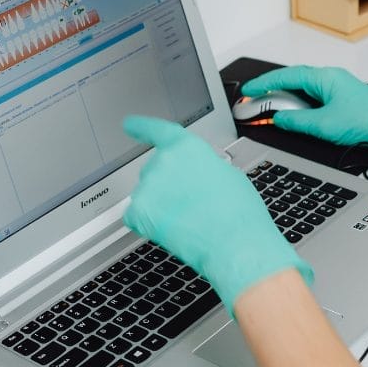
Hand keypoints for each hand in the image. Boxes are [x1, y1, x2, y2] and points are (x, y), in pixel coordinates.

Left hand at [122, 116, 311, 313]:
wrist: (233, 242)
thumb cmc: (238, 212)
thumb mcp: (227, 174)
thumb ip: (202, 166)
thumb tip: (195, 174)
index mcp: (186, 147)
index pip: (157, 130)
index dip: (141, 127)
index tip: (129, 124)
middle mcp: (163, 161)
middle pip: (155, 171)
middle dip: (167, 186)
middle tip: (192, 204)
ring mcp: (148, 186)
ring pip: (147, 196)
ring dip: (160, 206)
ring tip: (189, 220)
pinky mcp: (138, 211)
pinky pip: (136, 216)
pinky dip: (148, 224)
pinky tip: (172, 229)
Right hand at [242, 66, 367, 168]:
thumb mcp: (324, 125)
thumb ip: (297, 122)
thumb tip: (279, 120)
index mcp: (324, 78)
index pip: (286, 77)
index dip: (263, 84)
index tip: (248, 90)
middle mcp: (330, 79)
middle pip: (293, 81)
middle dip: (271, 91)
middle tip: (253, 102)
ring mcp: (337, 88)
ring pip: (303, 90)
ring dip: (286, 100)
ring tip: (270, 112)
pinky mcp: (342, 100)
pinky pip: (314, 98)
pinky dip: (300, 106)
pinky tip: (296, 117)